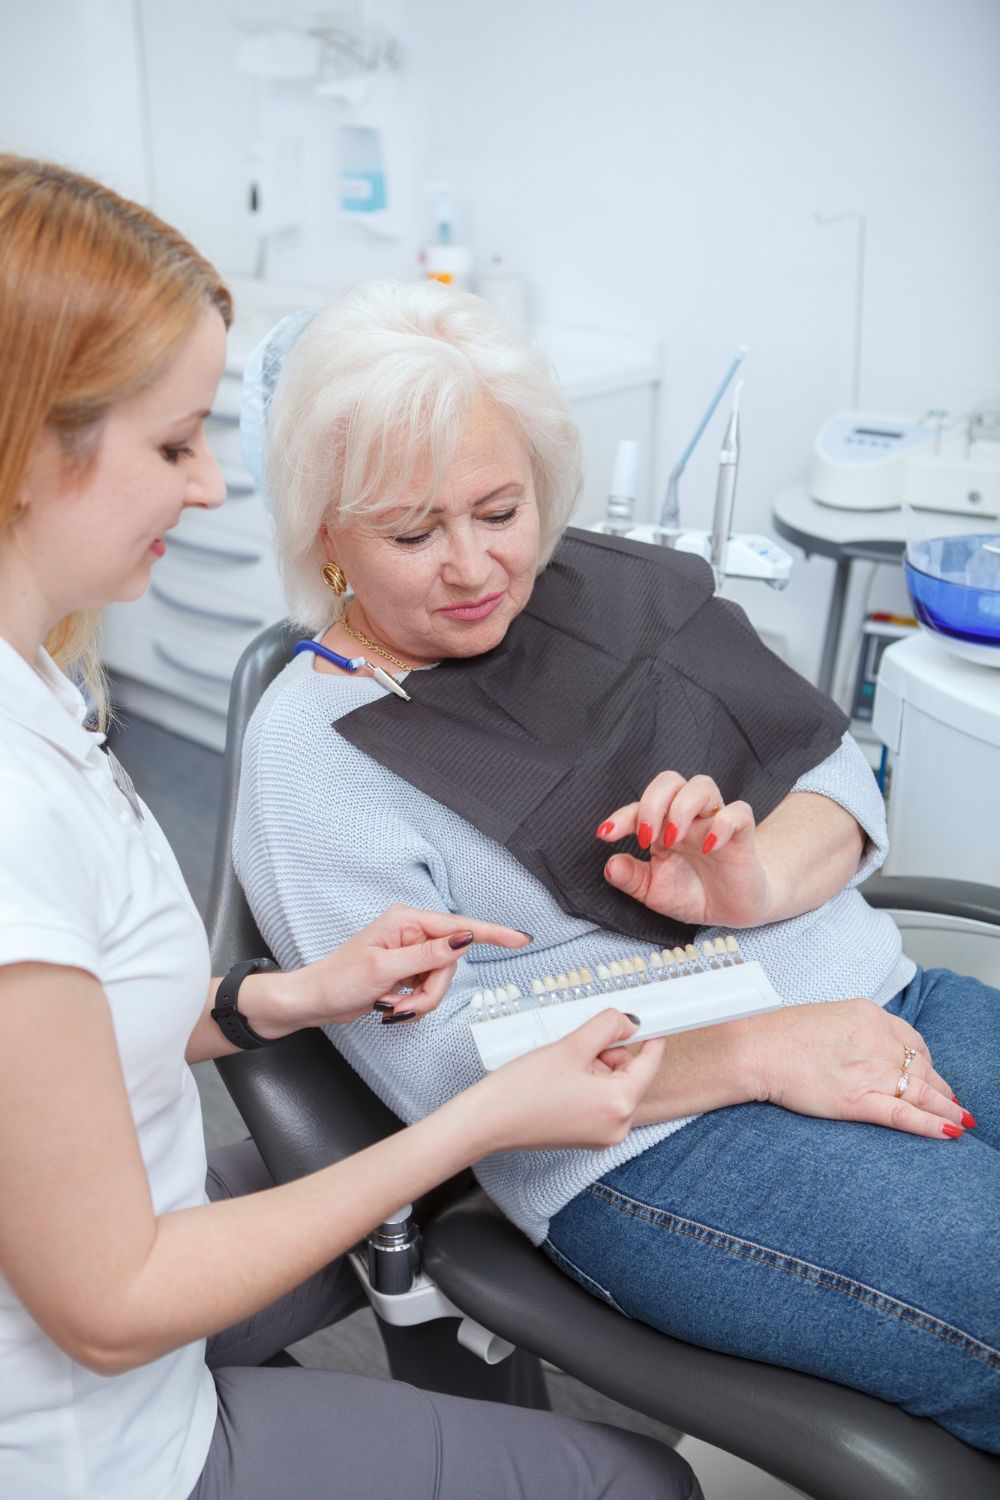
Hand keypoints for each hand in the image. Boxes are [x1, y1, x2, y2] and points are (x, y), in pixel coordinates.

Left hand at [255, 906, 530, 1033]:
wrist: (314, 1000)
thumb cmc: (338, 980)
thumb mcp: (384, 970)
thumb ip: (427, 955)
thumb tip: (463, 939)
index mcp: (406, 921)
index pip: (459, 927)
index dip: (493, 933)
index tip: (522, 938)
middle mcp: (411, 931)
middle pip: (450, 964)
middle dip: (431, 992)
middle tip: (402, 1005)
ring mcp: (410, 952)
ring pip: (441, 981)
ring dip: (420, 1002)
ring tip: (391, 1006)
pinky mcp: (407, 970)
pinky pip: (428, 990)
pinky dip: (413, 1004)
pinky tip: (391, 1005)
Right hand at [475, 1010, 666, 1152]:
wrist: (487, 1121)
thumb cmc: (523, 1090)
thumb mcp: (571, 1046)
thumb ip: (607, 1028)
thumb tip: (629, 1022)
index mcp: (620, 1104)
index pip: (650, 1063)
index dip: (650, 1035)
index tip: (652, 1019)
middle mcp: (618, 1126)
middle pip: (629, 1073)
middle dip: (607, 1053)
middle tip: (578, 1046)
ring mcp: (602, 1134)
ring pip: (612, 1084)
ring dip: (594, 1067)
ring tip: (562, 1066)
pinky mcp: (587, 1135)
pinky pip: (600, 1099)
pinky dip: (586, 1082)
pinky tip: (560, 1079)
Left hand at [596, 770, 769, 926]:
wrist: (730, 911)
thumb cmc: (692, 894)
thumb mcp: (653, 891)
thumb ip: (631, 878)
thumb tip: (610, 865)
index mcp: (663, 826)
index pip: (639, 806)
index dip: (620, 816)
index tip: (605, 834)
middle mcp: (688, 818)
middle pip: (669, 780)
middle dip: (652, 803)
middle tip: (646, 837)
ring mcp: (714, 823)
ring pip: (702, 784)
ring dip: (682, 807)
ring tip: (673, 839)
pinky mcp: (742, 835)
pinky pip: (739, 812)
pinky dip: (723, 824)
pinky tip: (709, 847)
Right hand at [750, 998, 969, 1139]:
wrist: (757, 1049)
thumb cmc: (782, 1034)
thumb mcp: (828, 1016)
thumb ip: (855, 1030)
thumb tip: (865, 1048)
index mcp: (870, 1015)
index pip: (912, 1040)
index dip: (926, 1061)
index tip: (930, 1073)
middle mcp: (878, 1041)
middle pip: (922, 1067)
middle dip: (940, 1086)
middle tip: (952, 1101)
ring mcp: (871, 1071)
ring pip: (922, 1091)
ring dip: (947, 1107)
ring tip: (962, 1120)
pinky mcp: (859, 1101)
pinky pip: (905, 1114)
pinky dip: (931, 1124)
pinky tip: (948, 1131)